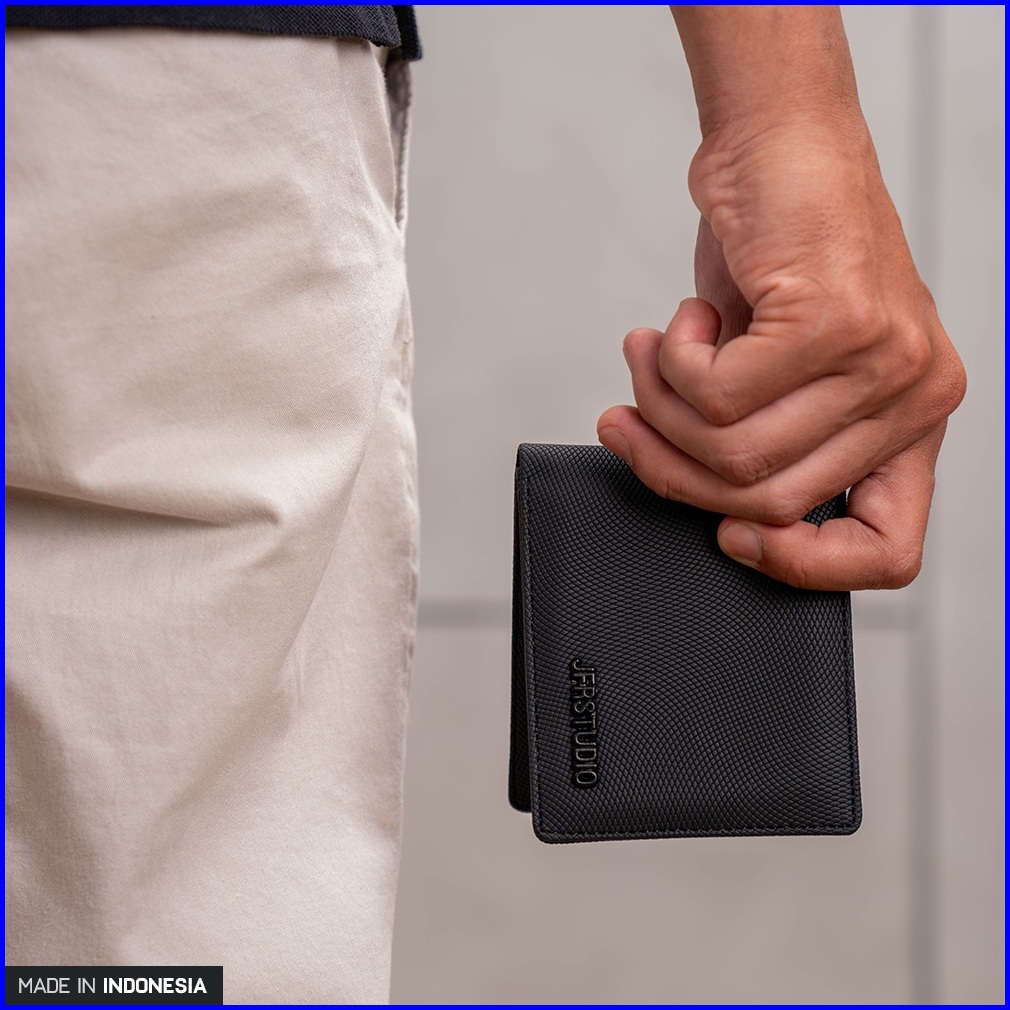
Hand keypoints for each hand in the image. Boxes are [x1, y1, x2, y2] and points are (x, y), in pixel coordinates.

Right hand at [598, 117, 965, 590]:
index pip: (887, 549)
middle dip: (675, 468)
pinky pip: (713, 392)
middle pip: (770, 499)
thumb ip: (767, 443)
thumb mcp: (780, 370)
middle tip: (631, 422)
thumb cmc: (778, 256)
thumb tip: (703, 505)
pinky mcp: (834, 320)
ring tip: (653, 358)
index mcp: (910, 423)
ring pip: (733, 450)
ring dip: (662, 408)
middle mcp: (913, 396)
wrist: (782, 146)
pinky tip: (683, 319)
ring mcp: (883, 359)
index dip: (798, 567)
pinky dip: (670, 362)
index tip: (726, 533)